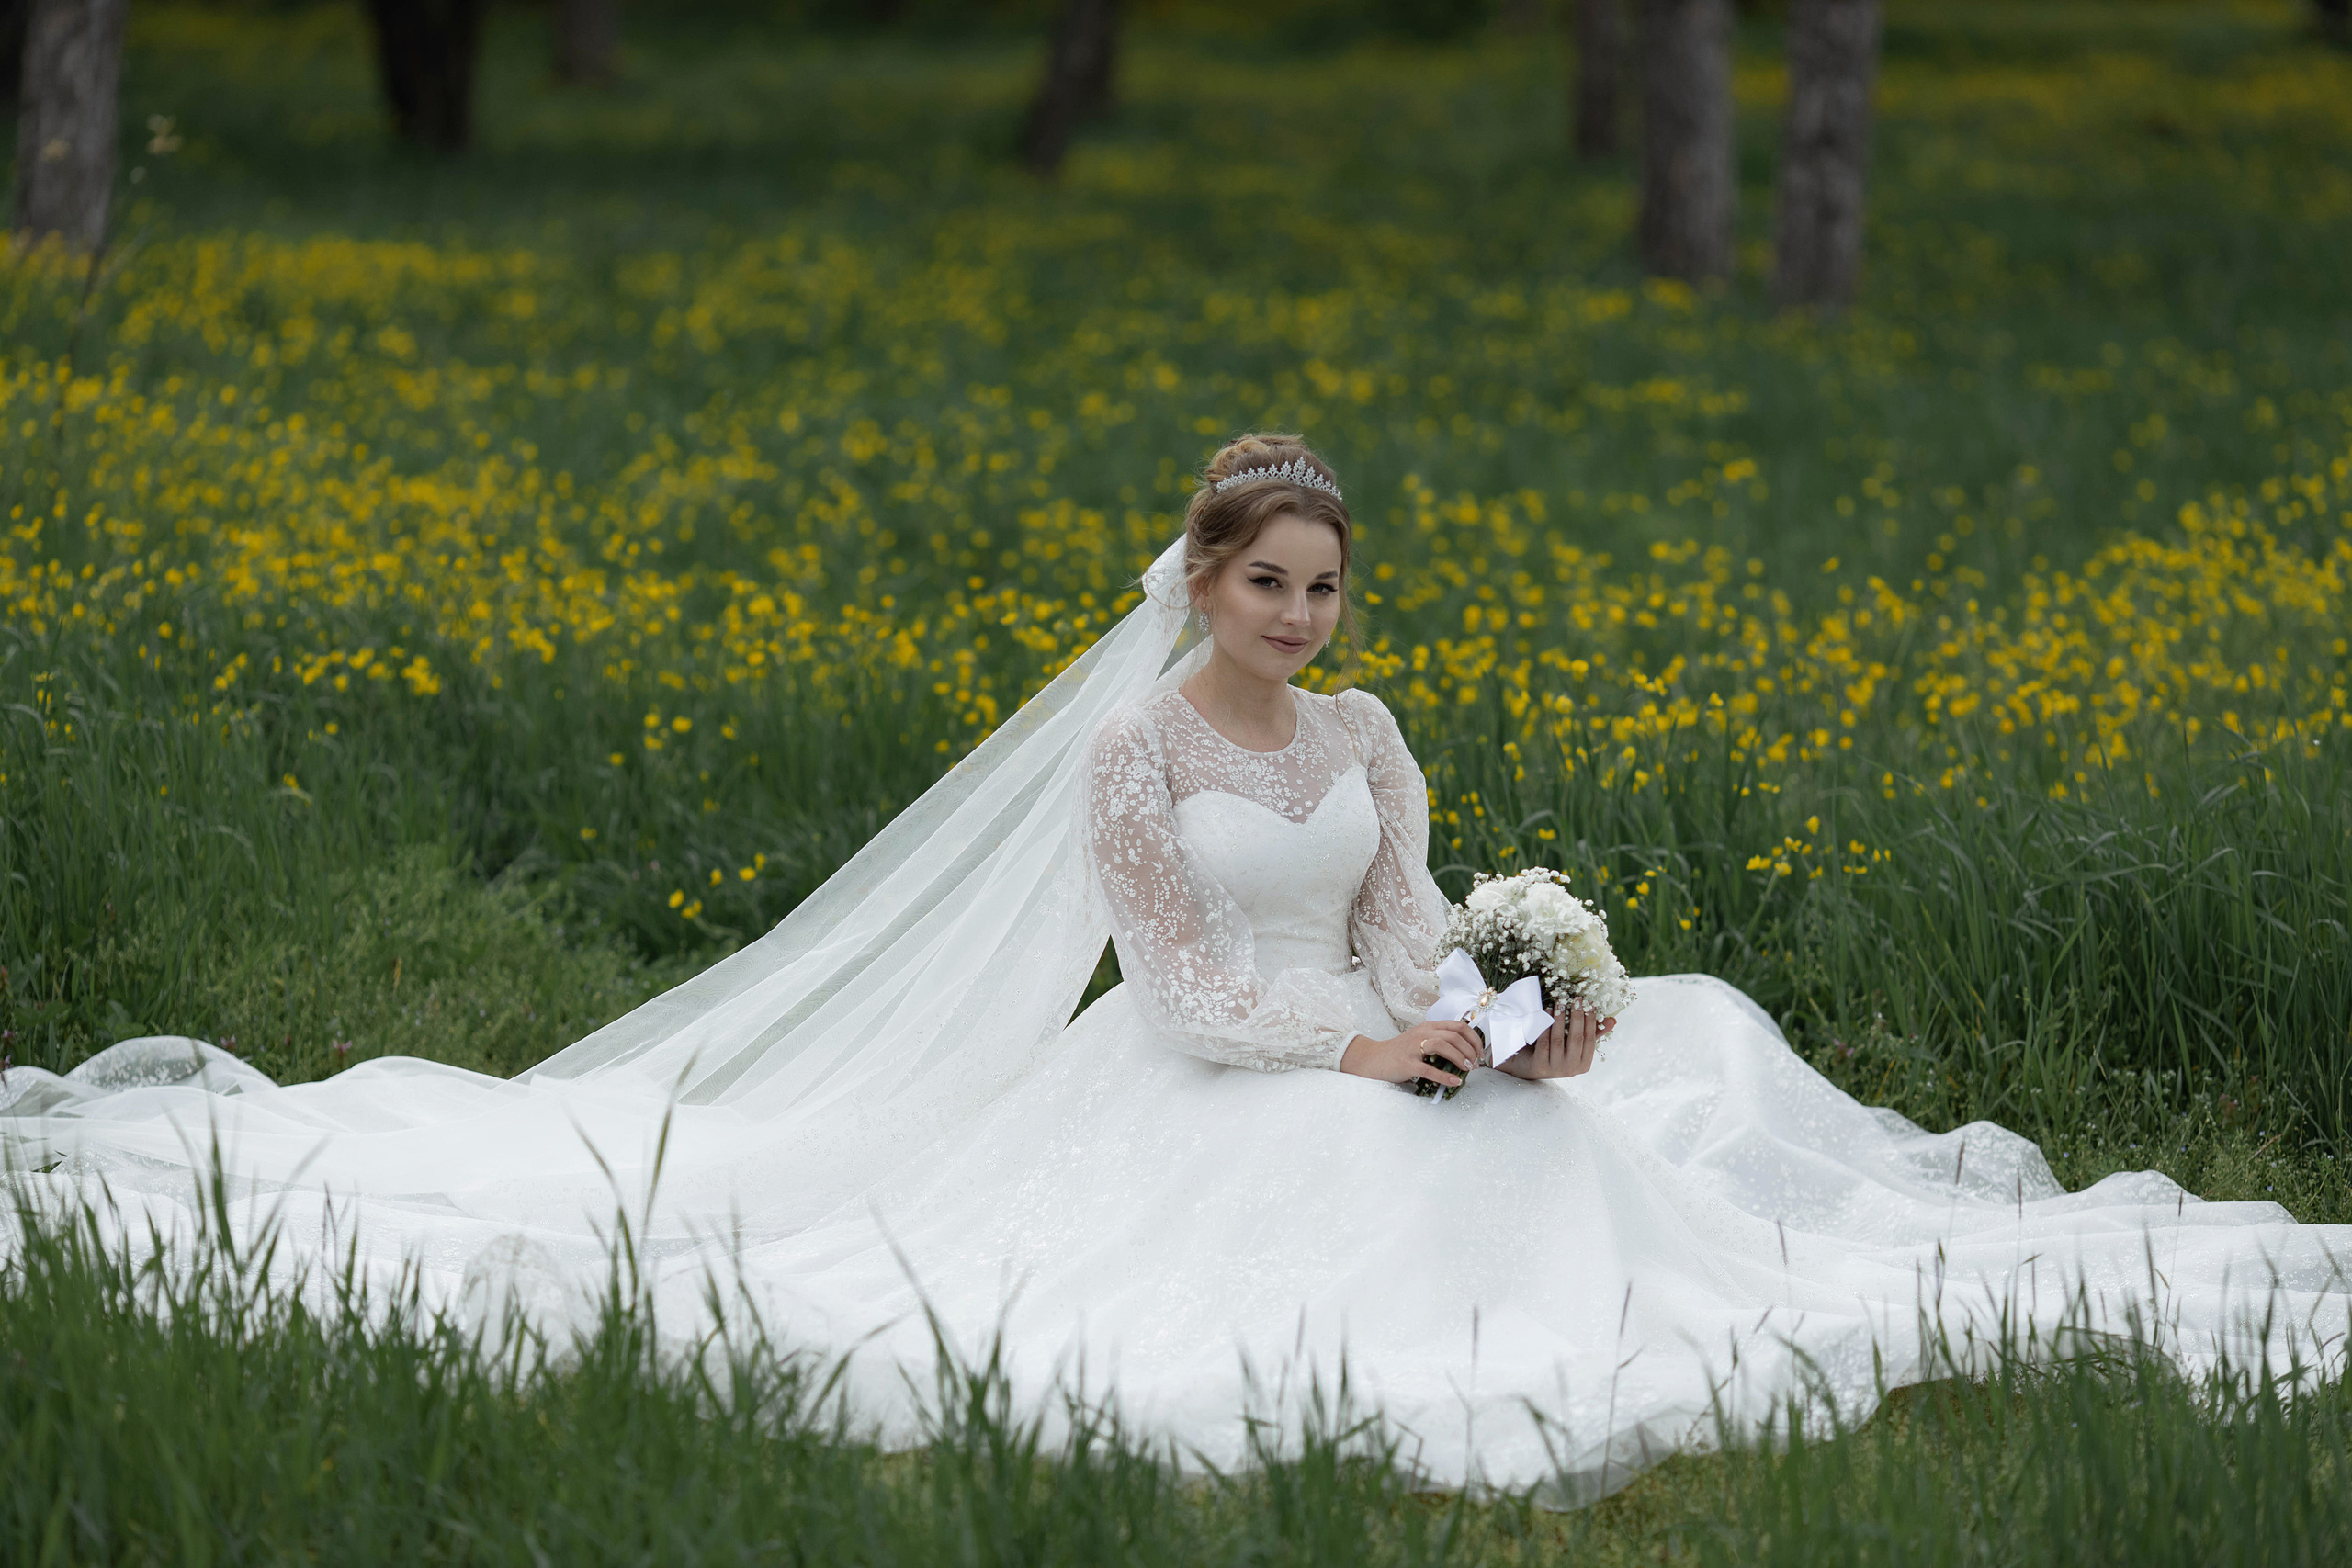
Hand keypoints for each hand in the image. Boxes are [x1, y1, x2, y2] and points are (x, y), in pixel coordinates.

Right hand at [1340, 1020, 1484, 1088]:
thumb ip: (1439, 1042)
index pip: (1459, 1026)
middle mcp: (1422, 1033)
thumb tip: (1465, 1054)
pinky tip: (1454, 1082)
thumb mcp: (1420, 1040)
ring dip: (1460, 1058)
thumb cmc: (1399, 1052)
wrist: (1373, 1059)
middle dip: (1470, 1050)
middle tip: (1476, 1064)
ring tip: (1467, 1069)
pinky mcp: (1407, 1064)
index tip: (1480, 1053)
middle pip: (1454, 1035)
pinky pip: (1429, 1069)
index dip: (1474, 1039)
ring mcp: (1414, 1048)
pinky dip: (1445, 1076)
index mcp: (1428, 1027)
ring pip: (1444, 1045)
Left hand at [1496, 1004, 1614, 1081]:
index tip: (1590, 1003)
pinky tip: (1547, 1012)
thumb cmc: (1554, 1050)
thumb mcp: (1573, 1042)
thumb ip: (1591, 1033)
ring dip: (1560, 1019)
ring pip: (1559, 1040)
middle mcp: (1572, 1069)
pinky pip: (1544, 1042)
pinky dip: (1546, 1026)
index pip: (1590, 1039)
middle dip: (1577, 1016)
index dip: (1591, 1020)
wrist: (1527, 1064)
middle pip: (1577, 1039)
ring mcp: (1555, 1069)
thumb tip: (1613, 1020)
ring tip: (1560, 1002)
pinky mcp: (1539, 1066)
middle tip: (1577, 999)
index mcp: (1584, 1064)